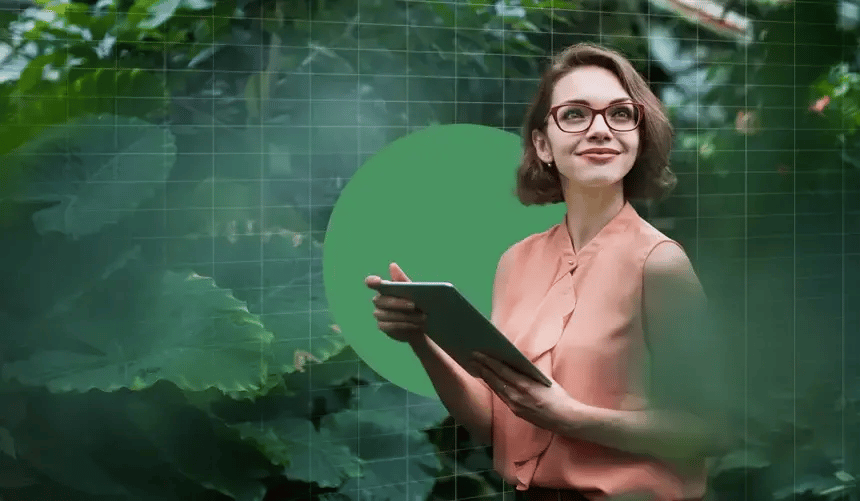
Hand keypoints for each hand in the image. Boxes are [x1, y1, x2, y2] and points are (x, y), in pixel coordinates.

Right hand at [365, 262, 426, 343]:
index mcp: (384, 288)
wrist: (421, 323)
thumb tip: (392, 265)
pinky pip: (391, 326)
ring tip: (421, 317)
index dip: (372, 281)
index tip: (378, 281)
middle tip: (413, 304)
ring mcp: (379, 314)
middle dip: (398, 303)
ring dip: (405, 316)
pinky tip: (415, 325)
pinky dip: (404, 325)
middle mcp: (378, 301)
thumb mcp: (413, 290)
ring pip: (387, 315)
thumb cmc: (416, 303)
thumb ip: (403, 280)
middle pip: (382, 301)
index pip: (371, 282)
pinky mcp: (383, 326)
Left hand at [470, 352, 585, 432]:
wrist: (565, 420)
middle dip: (482, 368)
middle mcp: (516, 396)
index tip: (478, 354)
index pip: (502, 371)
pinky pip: (502, 397)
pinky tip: (491, 382)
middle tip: (471, 358)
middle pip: (495, 380)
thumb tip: (516, 362)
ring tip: (478, 368)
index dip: (488, 362)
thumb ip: (529, 372)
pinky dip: (495, 387)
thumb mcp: (545, 379)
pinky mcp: (516, 412)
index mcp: (525, 386)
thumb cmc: (558, 397)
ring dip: (486, 378)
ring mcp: (515, 406)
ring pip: (496, 389)